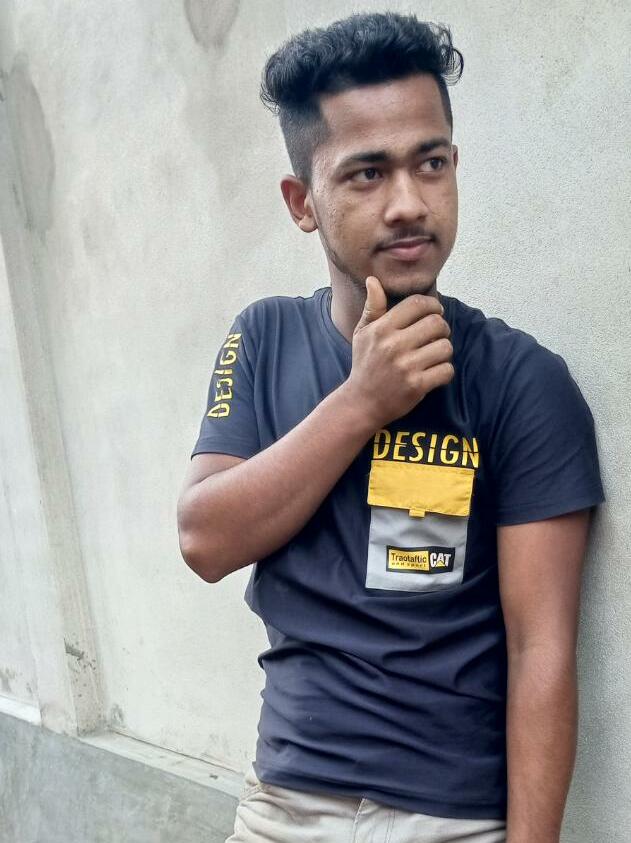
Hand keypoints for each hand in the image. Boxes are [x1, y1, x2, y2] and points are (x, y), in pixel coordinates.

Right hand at [344, 275, 453, 427]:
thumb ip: (373, 307)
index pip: (418, 304)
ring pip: (445, 347)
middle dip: (442, 327)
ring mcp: (406, 366)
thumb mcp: (362, 334)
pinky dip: (444, 371)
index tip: (434, 312)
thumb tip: (373, 280)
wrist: (361, 402)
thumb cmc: (364, 364)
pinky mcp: (417, 385)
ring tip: (434, 354)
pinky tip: (434, 372)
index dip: (433, 305)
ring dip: (444, 350)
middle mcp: (394, 345)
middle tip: (436, 335)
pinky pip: (446, 370)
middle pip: (436, 323)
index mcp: (382, 329)